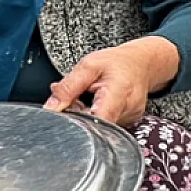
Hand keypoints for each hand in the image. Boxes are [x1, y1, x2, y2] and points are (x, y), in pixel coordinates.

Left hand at [44, 36, 180, 125]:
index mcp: (119, 93)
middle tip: (74, 100)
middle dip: (77, 116)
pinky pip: (105, 125)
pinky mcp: (128, 122)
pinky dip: (93, 117)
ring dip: (85, 116)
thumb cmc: (116, 62)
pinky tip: (94, 104)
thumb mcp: (88, 66)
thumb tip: (50, 108)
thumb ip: (68, 87)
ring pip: (98, 127)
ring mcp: (129, 119)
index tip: (64, 116)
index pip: (97, 121)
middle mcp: (128, 110)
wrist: (140, 63)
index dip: (77, 123)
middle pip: (95, 126)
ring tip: (87, 98)